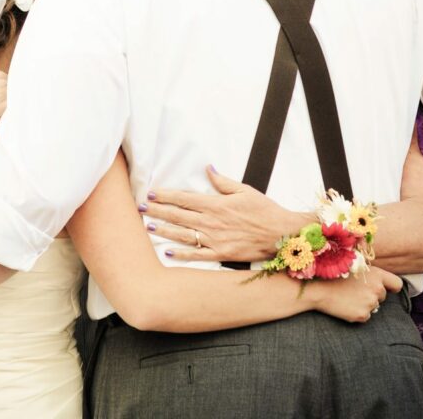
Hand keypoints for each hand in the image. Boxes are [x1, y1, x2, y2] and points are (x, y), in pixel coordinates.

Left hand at [140, 167, 310, 261]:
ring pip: (183, 235)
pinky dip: (182, 254)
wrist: (282, 234)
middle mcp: (212, 222)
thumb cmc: (265, 210)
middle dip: (157, 211)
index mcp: (216, 204)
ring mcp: (215, 239)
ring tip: (148, 226)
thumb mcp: (244, 190)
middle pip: (178, 215)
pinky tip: (168, 252)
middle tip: (140, 208)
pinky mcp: (221, 254)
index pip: (185, 199)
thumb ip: (223, 181)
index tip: (151, 194)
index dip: (166, 196)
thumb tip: (208, 168)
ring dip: (164, 230)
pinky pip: (197, 255)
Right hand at [307, 267, 402, 322]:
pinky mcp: (362, 315)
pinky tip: (345, 305)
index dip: (391, 287)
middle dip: (372, 295)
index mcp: (377, 275)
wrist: (318, 288)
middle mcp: (377, 289)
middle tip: (354, 291)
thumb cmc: (334, 275)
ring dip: (364, 304)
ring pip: (373, 307)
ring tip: (347, 297)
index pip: (397, 284)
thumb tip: (379, 283)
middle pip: (382, 296)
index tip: (386, 288)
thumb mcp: (354, 267)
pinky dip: (357, 313)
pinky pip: (364, 316)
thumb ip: (370, 275)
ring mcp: (370, 303)